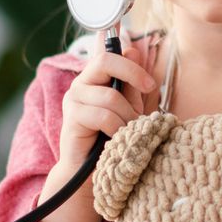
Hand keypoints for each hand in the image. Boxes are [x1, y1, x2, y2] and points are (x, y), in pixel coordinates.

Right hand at [57, 44, 158, 162]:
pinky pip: (103, 116)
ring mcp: (73, 99)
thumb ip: (131, 83)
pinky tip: (117, 138)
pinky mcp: (71, 117)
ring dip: (127, 115)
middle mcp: (80, 84)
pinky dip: (117, 128)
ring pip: (110, 96)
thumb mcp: (128, 107)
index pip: (107, 53)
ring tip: (130, 130)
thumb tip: (134, 50)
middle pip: (105, 61)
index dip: (128, 59)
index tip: (150, 83)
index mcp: (95, 78)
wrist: (89, 171)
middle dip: (132, 73)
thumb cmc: (112, 137)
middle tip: (149, 88)